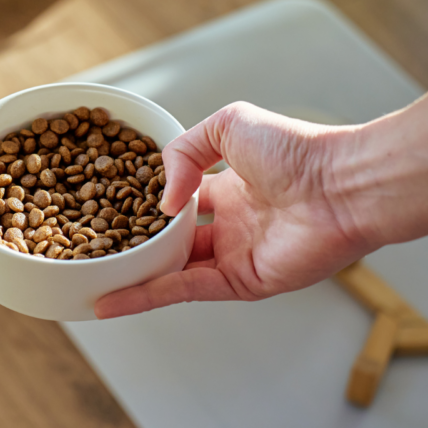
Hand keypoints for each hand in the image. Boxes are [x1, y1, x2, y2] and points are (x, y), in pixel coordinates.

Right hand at [94, 94, 427, 318]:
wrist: (341, 183)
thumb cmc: (296, 148)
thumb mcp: (226, 125)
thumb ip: (183, 151)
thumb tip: (162, 202)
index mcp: (230, 188)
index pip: (178, 203)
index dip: (145, 205)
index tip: (108, 207)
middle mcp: (231, 225)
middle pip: (170, 243)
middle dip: (133, 248)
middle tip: (90, 253)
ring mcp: (236, 257)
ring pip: (171, 272)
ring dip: (130, 279)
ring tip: (86, 283)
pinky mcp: (242, 283)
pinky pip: (185, 290)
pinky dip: (146, 297)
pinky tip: (110, 302)